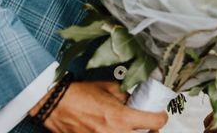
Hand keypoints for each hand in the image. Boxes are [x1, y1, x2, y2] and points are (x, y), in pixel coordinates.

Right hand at [30, 80, 167, 132]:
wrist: (56, 106)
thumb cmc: (79, 94)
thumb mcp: (108, 87)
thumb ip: (126, 94)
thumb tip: (135, 97)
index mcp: (121, 117)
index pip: (155, 122)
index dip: (161, 117)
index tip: (159, 113)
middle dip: (150, 131)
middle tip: (148, 124)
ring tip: (131, 127)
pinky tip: (115, 129)